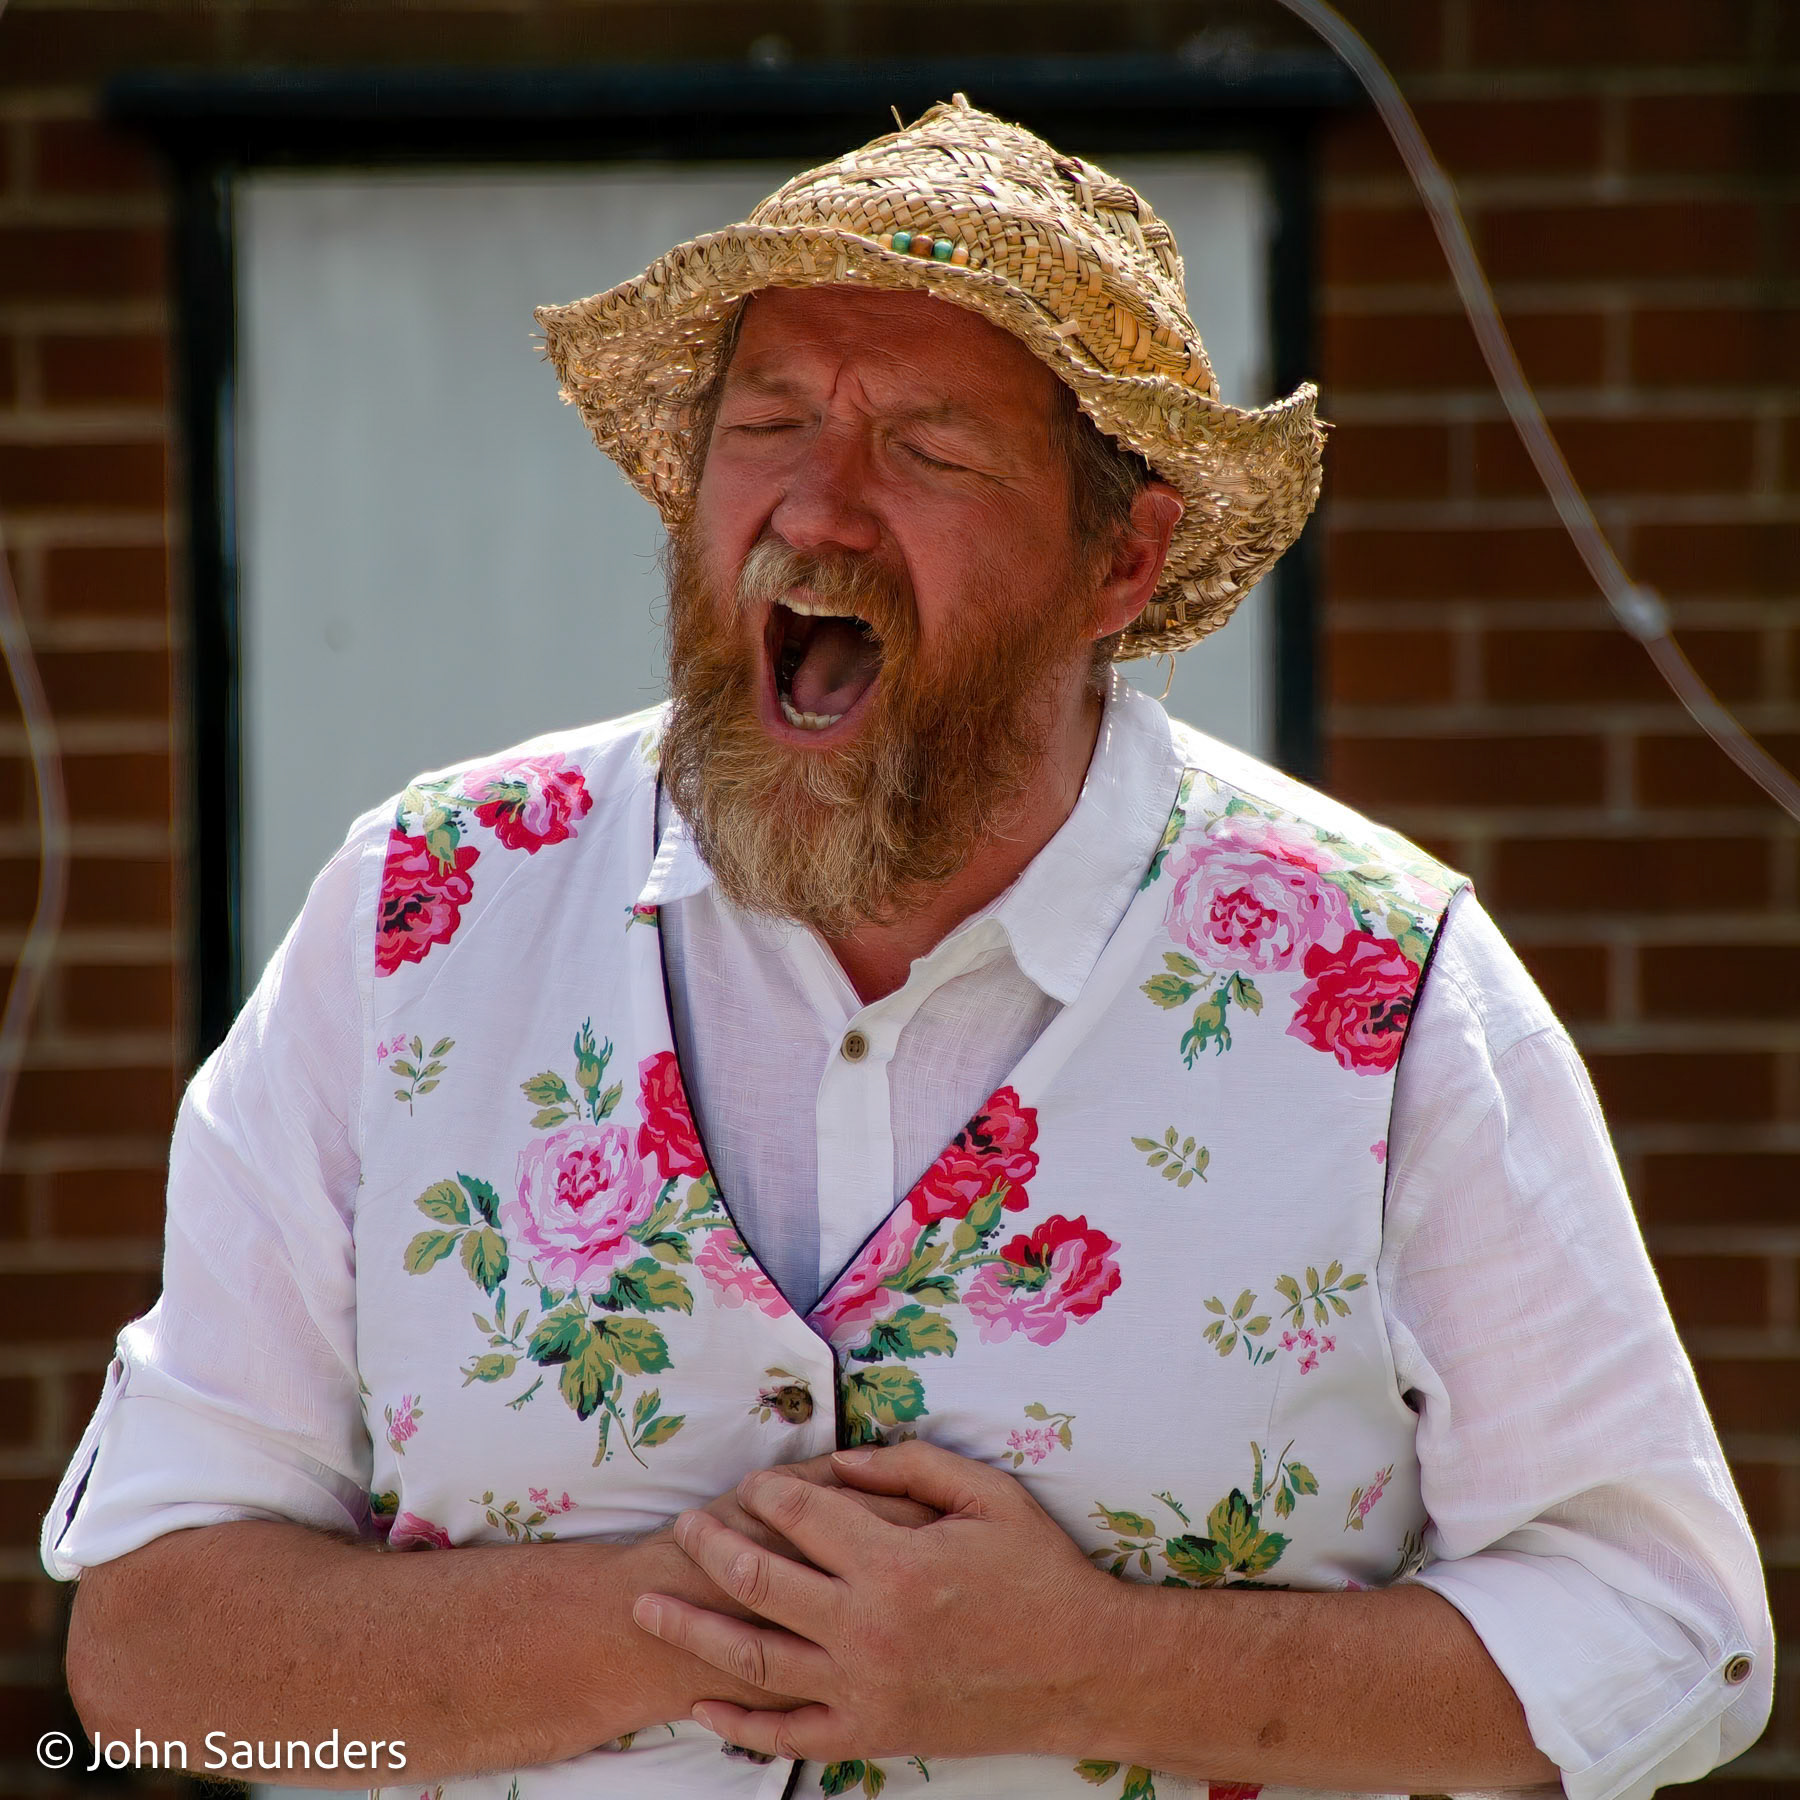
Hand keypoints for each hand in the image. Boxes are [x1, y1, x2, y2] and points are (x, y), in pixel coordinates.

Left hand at [631, 1440, 1118, 1764]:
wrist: (1082, 1671)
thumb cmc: (1038, 1572)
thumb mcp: (987, 1494)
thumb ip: (908, 1466)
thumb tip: (836, 1462)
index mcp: (897, 1562)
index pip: (802, 1515)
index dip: (770, 1491)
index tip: (754, 1481)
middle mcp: (869, 1628)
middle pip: (760, 1580)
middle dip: (712, 1546)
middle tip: (685, 1525)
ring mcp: (865, 1689)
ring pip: (755, 1660)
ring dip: (695, 1629)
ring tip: (651, 1605)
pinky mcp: (871, 1735)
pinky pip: (788, 1737)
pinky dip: (739, 1726)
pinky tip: (702, 1705)